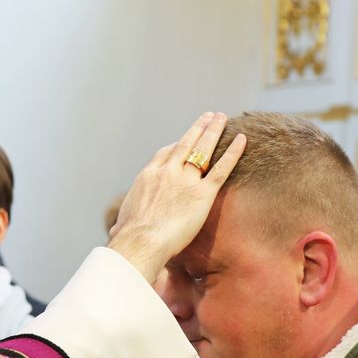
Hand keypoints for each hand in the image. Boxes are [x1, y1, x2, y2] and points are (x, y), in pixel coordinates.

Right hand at [107, 112, 245, 281]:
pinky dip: (233, 152)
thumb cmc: (129, 238)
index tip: (185, 140)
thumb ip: (123, 221)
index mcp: (148, 176)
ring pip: (203, 149)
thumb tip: (115, 230)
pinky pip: (222, 168)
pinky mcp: (203, 193)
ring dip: (213, 131)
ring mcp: (186, 180)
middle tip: (209, 117)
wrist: (140, 241)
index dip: (177, 145)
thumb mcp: (122, 222)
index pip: (165, 154)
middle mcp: (167, 172)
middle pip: (186, 144)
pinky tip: (242, 139)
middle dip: (198, 129)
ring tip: (222, 118)